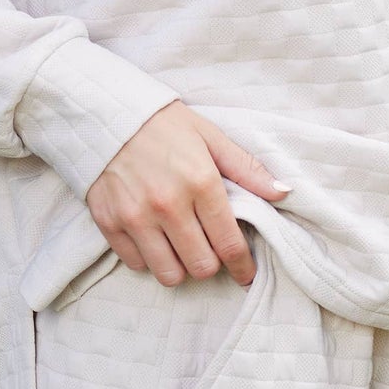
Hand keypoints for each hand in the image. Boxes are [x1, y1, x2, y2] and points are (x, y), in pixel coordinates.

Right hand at [87, 104, 288, 286]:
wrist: (105, 114)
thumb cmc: (163, 125)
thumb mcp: (211, 137)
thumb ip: (247, 169)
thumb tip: (283, 192)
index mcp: (200, 182)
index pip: (229, 244)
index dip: (242, 266)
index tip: (246, 274)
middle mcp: (168, 205)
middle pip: (201, 266)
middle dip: (211, 264)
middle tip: (209, 250)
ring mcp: (135, 217)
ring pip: (169, 274)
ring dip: (180, 267)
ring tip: (181, 248)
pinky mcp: (109, 223)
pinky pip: (136, 264)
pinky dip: (149, 259)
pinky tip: (154, 239)